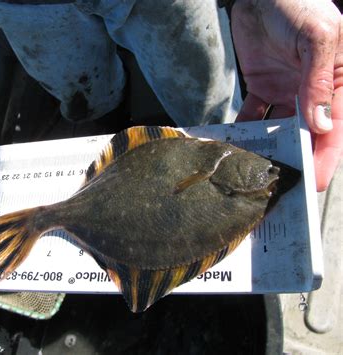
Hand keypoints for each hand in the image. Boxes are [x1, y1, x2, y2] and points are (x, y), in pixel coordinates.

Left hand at [231, 0, 341, 190]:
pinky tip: (234, 145)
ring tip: (254, 171)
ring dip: (269, 149)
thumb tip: (318, 125)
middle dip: (297, 161)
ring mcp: (287, 91)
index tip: (313, 184)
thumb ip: (317, 81)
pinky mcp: (262, 86)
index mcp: (338, 82)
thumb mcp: (317, 38)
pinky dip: (244, 129)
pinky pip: (253, 114)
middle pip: (308, 134)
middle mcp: (314, 91)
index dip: (326, 157)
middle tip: (281, 187)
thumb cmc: (297, 4)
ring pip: (280, 128)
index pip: (335, 127)